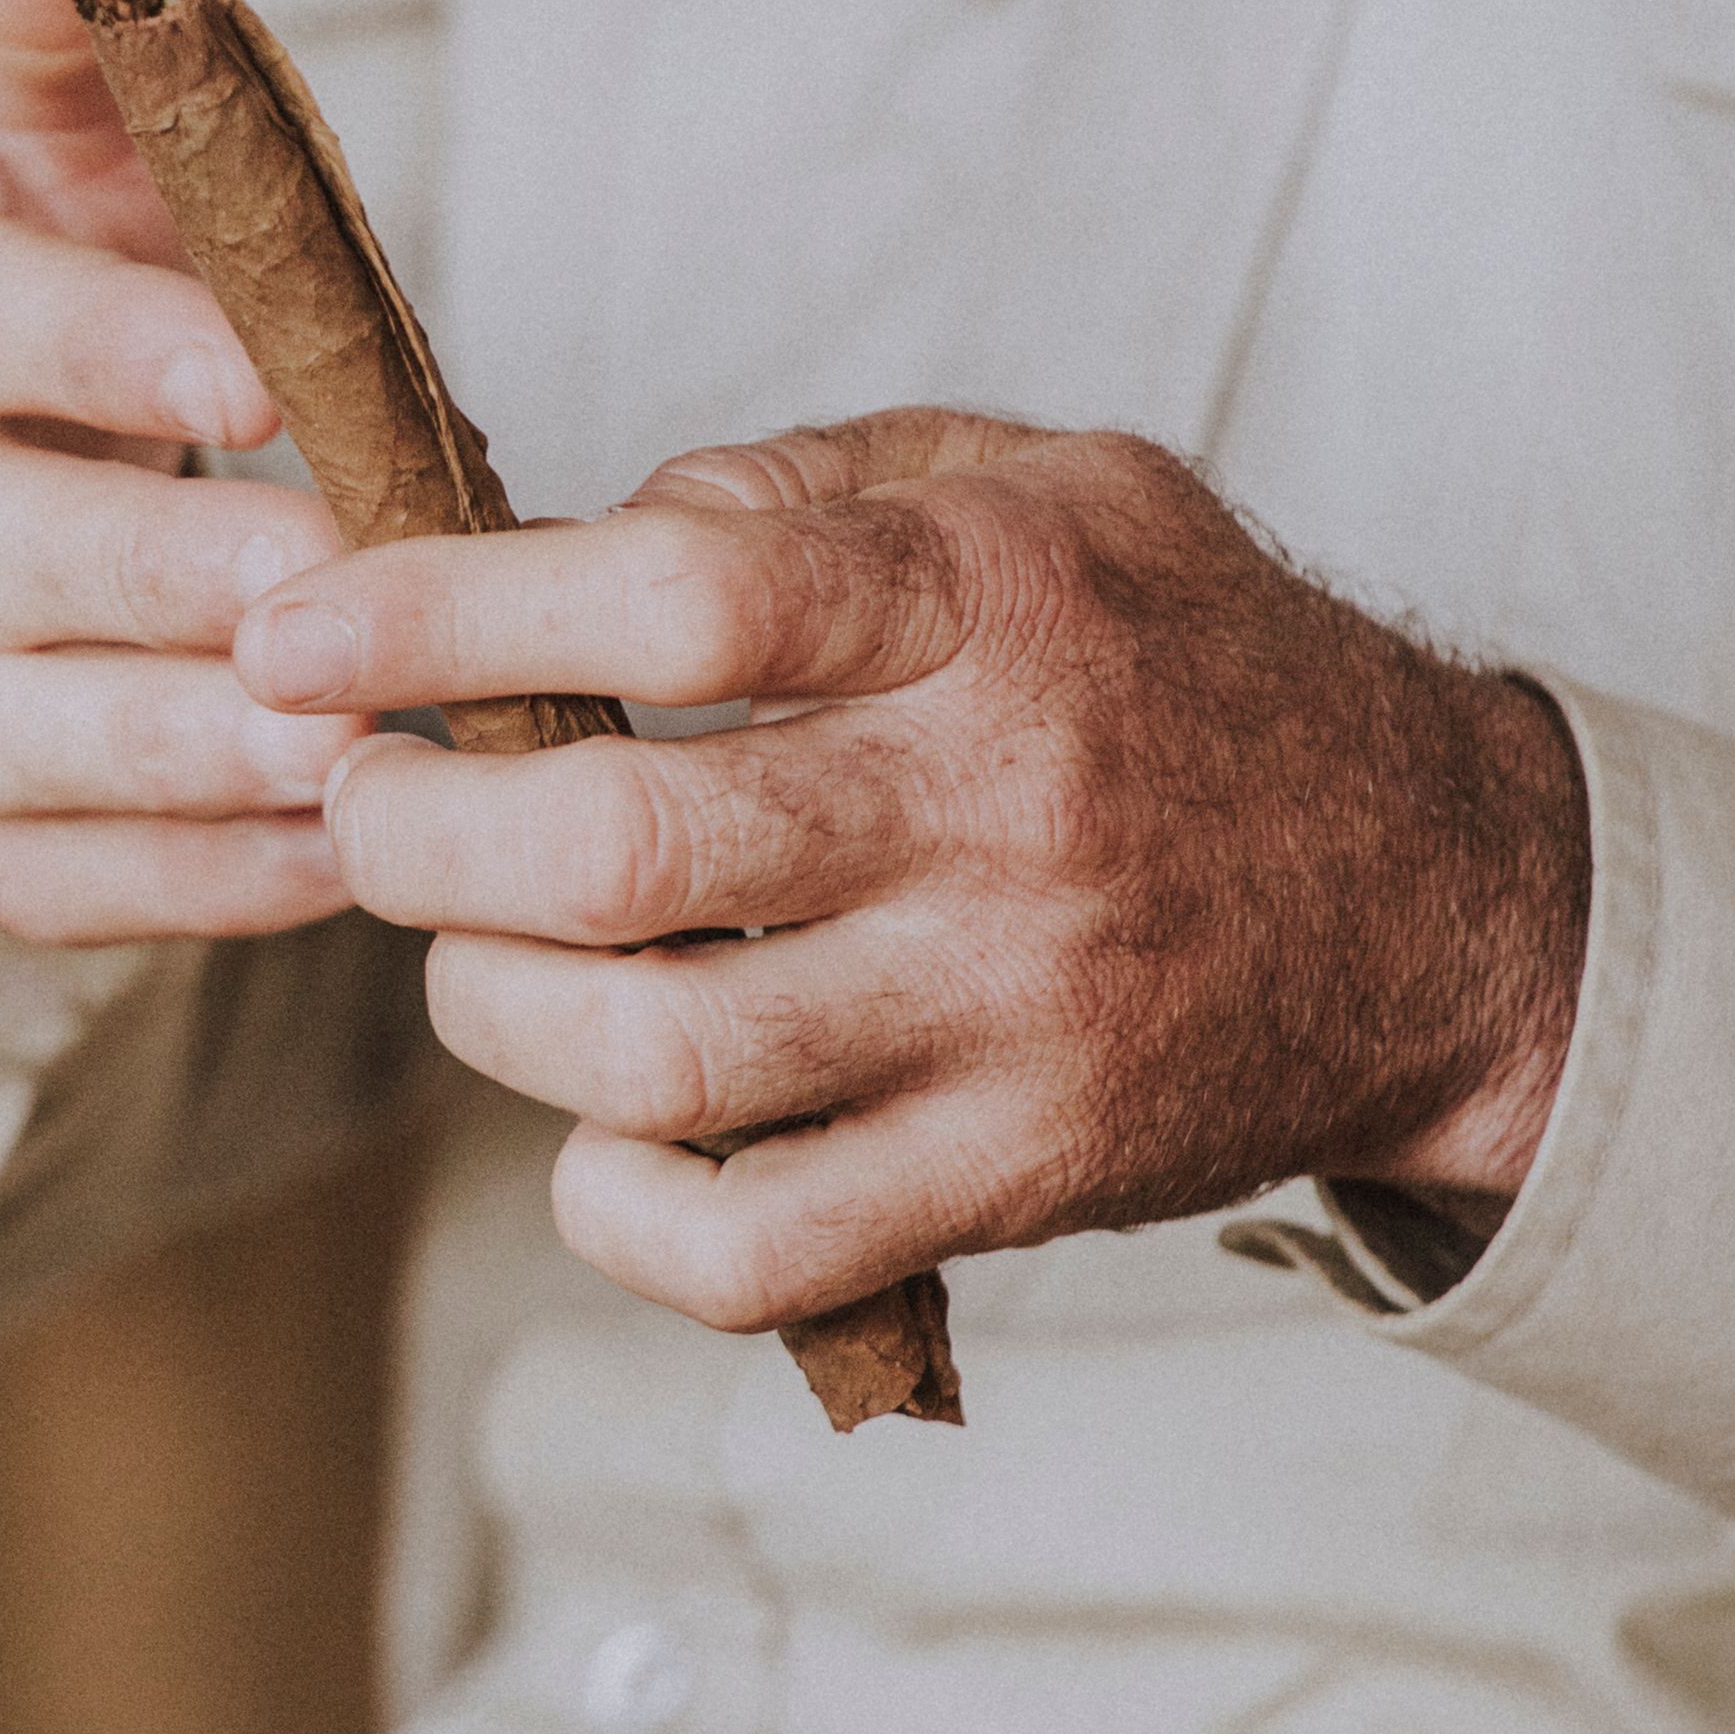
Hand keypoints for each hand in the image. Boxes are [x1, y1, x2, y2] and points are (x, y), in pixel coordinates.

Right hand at [0, 0, 365, 941]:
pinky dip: (181, 885)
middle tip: (326, 610)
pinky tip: (333, 863)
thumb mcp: (41, 93)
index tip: (259, 381)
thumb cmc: (34, 247)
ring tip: (352, 763)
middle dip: (137, 588)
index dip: (81, 353)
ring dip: (164, 762)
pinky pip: (25, 879)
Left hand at [233, 411, 1590, 1329]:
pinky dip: (615, 1209)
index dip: (439, 614)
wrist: (1440, 897)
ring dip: (487, 1011)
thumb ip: (801, 486)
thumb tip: (562, 540)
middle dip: (414, 834)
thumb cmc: (1185, 664)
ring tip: (467, 951)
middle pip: (616, 846)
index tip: (295, 635)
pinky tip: (595, 1134)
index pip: (671, 595)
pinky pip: (756, 1248)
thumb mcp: (1037, 485)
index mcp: (984, 603)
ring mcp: (1007, 1015)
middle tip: (364, 804)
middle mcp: (995, 811)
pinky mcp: (1014, 1178)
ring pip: (654, 1059)